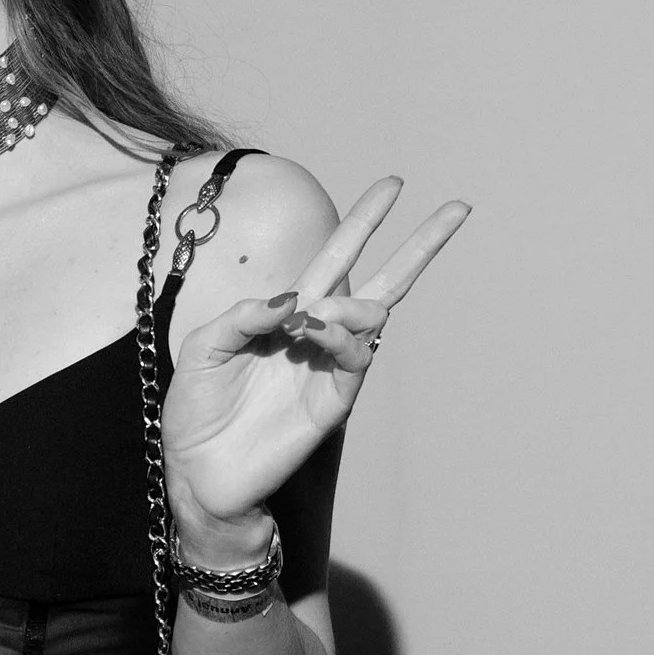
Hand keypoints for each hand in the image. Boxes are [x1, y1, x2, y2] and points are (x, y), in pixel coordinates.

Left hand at [162, 178, 468, 543]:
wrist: (197, 470)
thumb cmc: (196, 409)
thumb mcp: (203, 348)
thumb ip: (241, 316)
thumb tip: (291, 298)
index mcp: (287, 316)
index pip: (336, 260)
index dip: (363, 223)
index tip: (394, 184)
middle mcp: (316, 336)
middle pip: (381, 282)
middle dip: (418, 246)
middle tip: (457, 208)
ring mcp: (329, 368)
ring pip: (370, 319)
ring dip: (350, 305)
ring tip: (316, 316)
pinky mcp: (332, 402)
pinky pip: (354, 359)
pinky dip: (340, 337)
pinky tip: (317, 330)